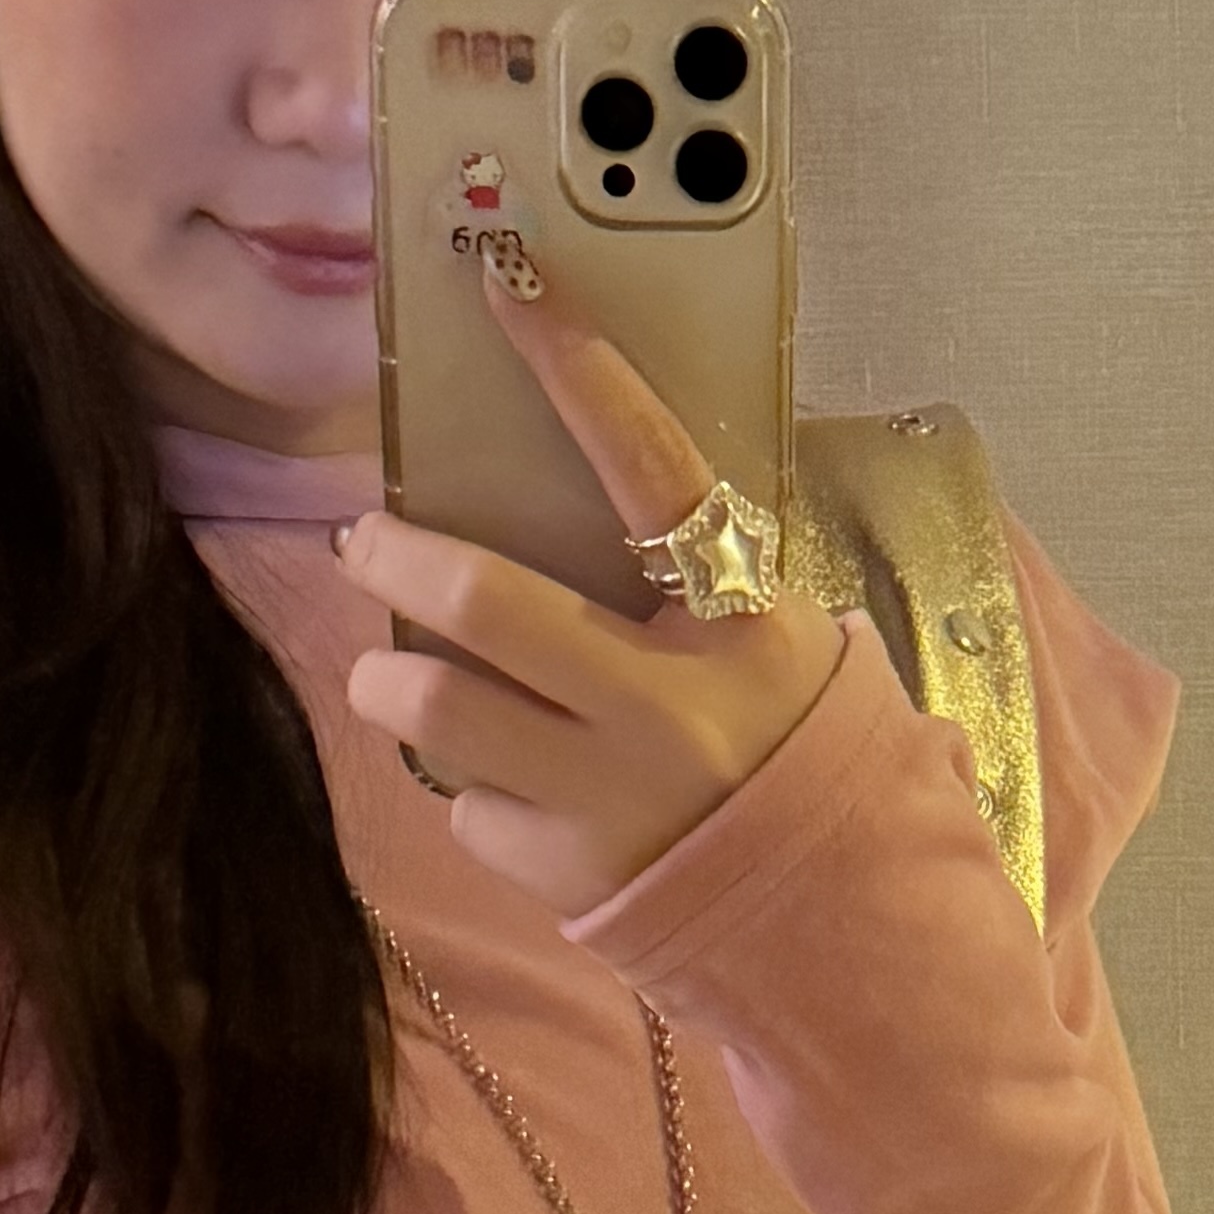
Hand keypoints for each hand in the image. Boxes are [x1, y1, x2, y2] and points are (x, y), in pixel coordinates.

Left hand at [333, 258, 844, 909]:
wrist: (846, 930)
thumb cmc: (810, 764)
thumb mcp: (790, 655)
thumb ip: (702, 586)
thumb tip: (599, 492)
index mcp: (740, 626)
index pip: (648, 465)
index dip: (576, 366)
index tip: (509, 282)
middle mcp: (665, 707)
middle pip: (483, 599)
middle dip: (396, 556)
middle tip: (367, 542)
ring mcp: (606, 797)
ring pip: (433, 706)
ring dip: (389, 678)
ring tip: (393, 673)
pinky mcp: (565, 876)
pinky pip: (468, 807)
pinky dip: (473, 789)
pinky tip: (513, 790)